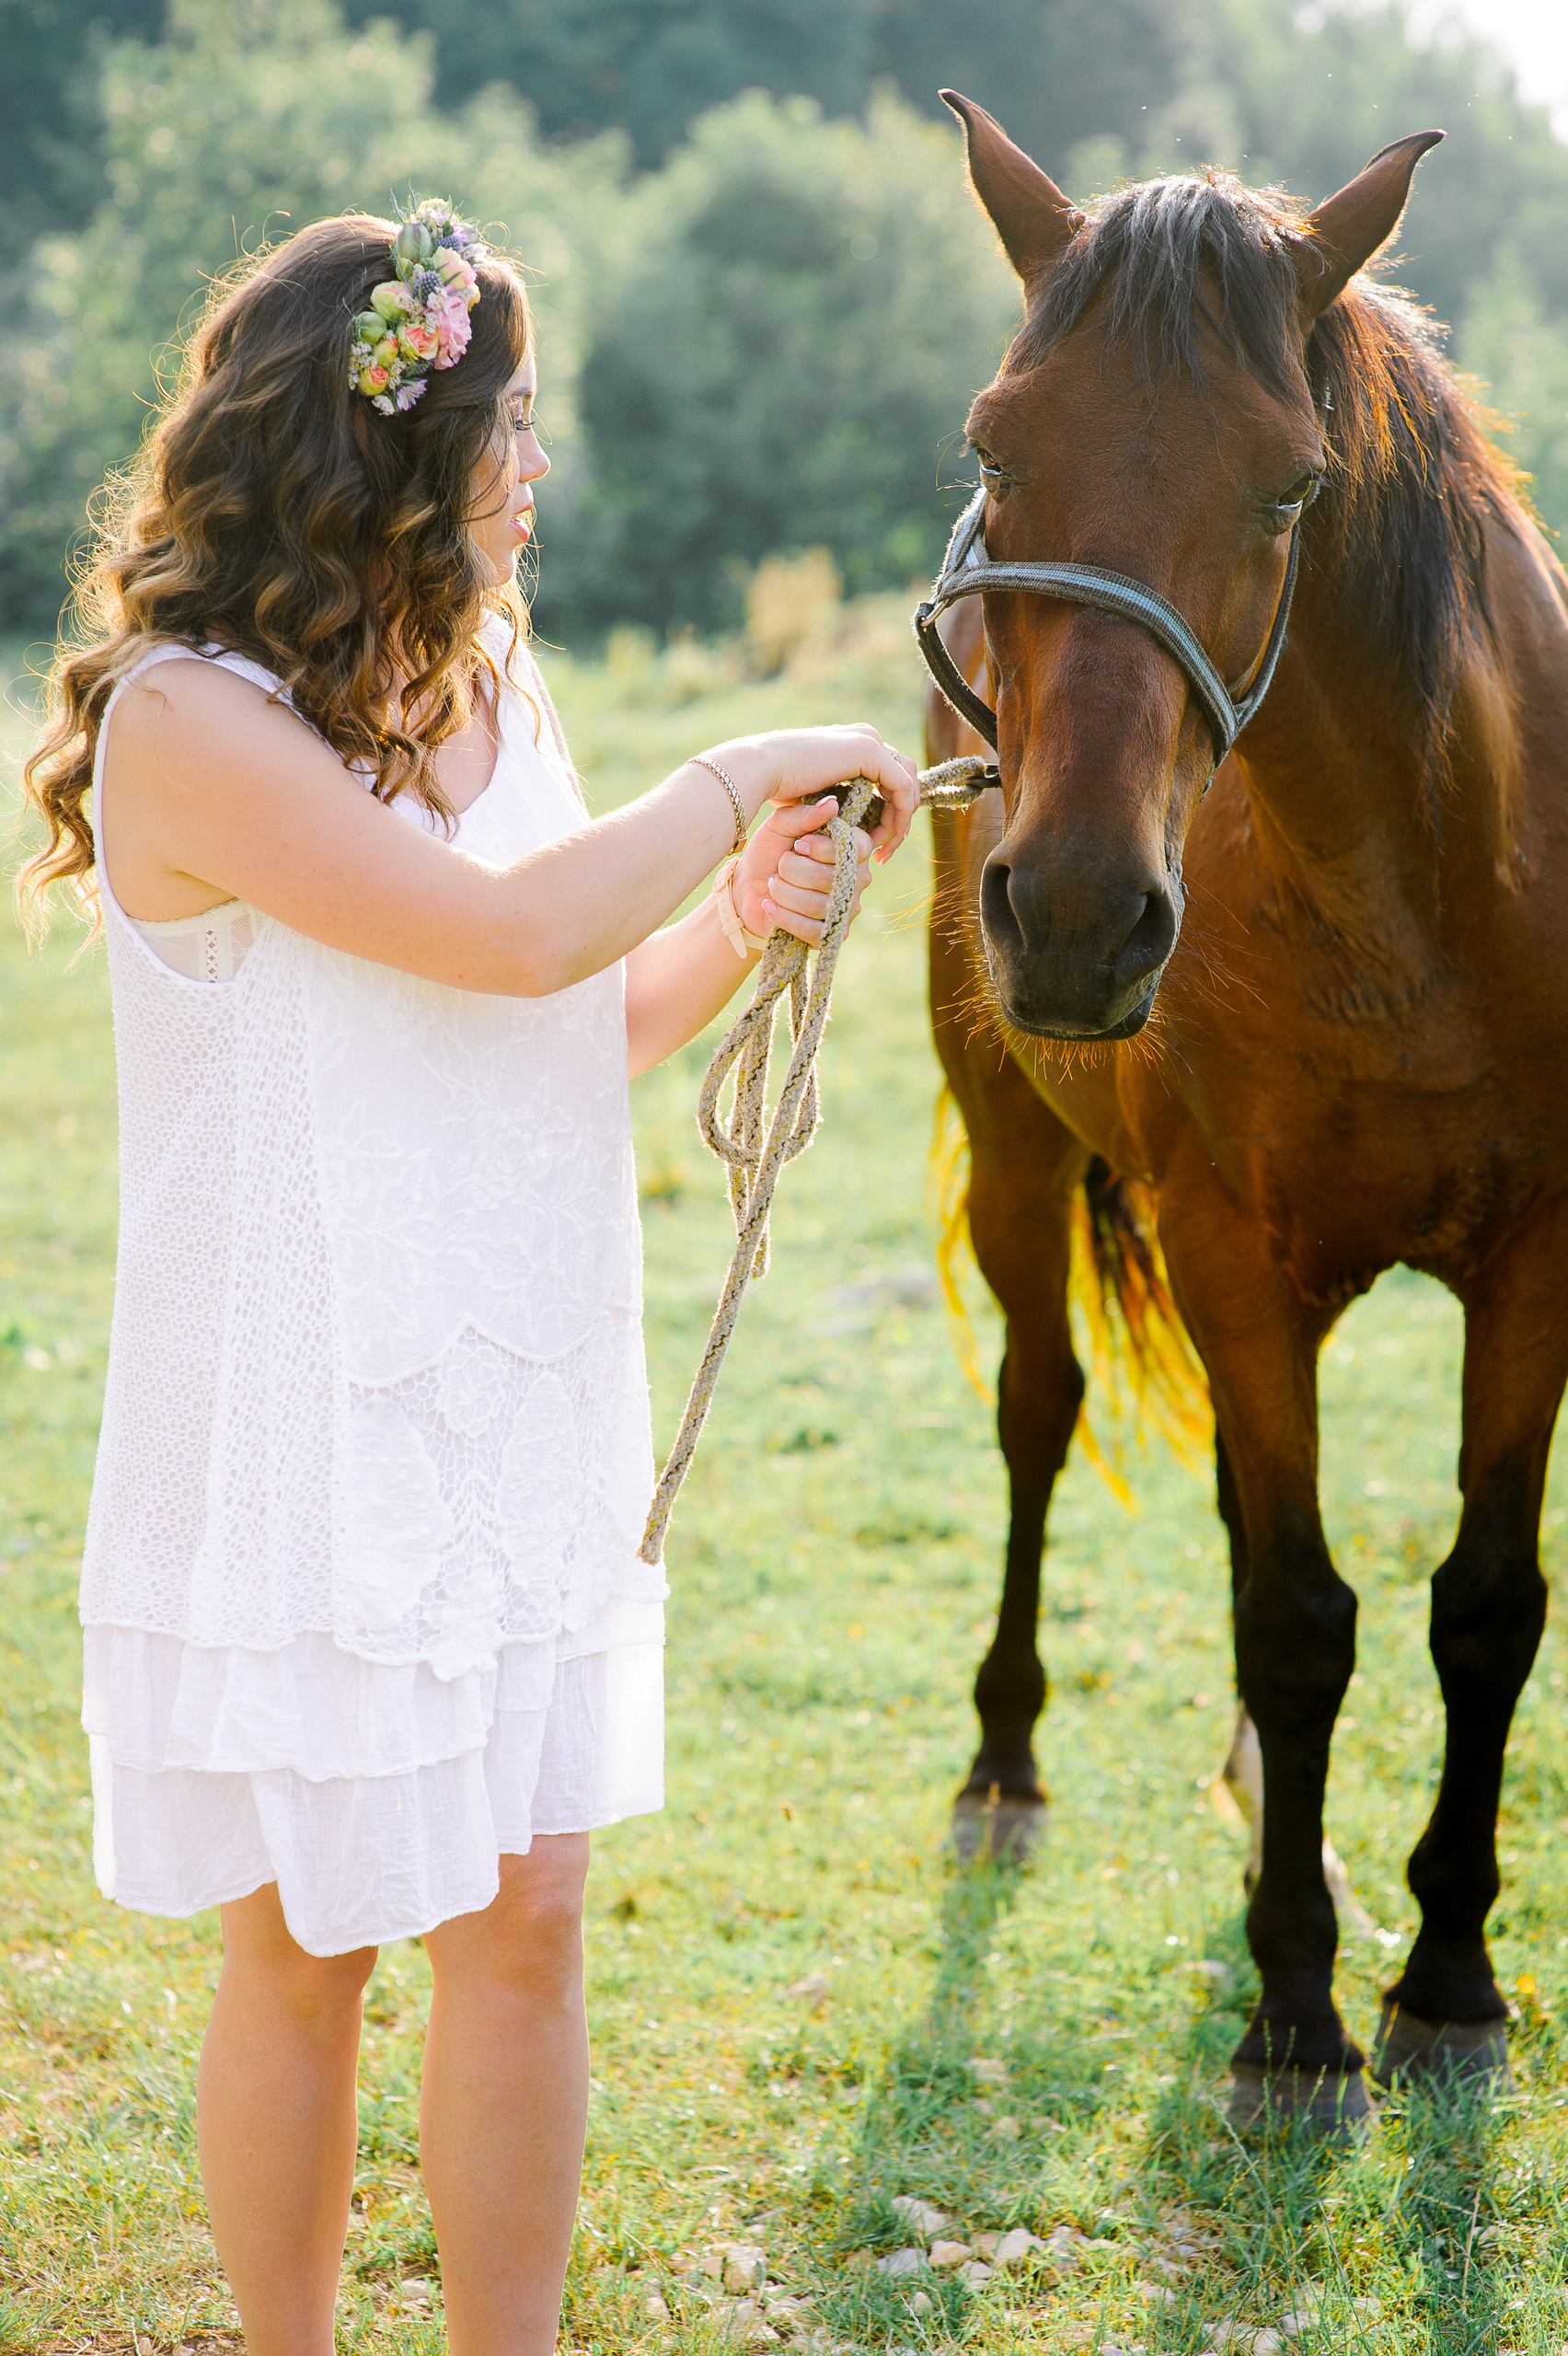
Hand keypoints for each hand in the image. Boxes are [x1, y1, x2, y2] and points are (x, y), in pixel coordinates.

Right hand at [704, 722, 917, 863]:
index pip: (890, 776)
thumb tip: (845, 820)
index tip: (878, 844)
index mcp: (855, 744)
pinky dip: (897, 814)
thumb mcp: (816, 796)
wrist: (761, 769)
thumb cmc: (777, 786)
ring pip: (907, 783)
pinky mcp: (869, 751)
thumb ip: (837, 802)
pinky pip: (900, 787)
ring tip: (883, 848)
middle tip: (886, 850)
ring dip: (901, 819)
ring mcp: (869, 740)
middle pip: (904, 778)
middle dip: (900, 817)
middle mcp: (867, 737)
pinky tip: (882, 838)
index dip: (891, 811)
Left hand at [733, 799, 871, 947]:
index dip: (821, 848)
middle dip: (792, 870)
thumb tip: (832, 804)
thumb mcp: (780, 826)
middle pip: (828, 877)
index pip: (855, 847)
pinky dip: (783, 916)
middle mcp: (856, 879)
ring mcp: (845, 909)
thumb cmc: (770, 853)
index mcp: (851, 848)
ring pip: (816, 904)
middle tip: (780, 866)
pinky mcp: (830, 935)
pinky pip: (811, 930)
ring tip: (773, 885)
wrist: (747, 890)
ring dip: (783, 892)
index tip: (798, 845)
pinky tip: (770, 905)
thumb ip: (804, 815)